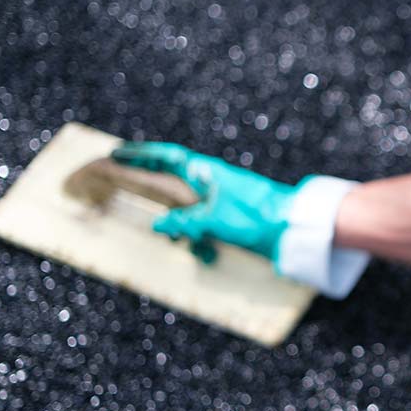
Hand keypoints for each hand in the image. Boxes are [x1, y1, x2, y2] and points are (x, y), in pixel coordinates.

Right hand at [111, 142, 299, 263]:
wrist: (293, 228)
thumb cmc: (257, 218)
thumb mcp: (215, 220)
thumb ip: (185, 221)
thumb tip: (159, 224)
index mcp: (208, 173)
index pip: (168, 157)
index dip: (141, 154)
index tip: (116, 152)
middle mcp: (212, 182)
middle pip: (173, 181)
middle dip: (152, 189)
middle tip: (126, 187)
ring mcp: (221, 199)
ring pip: (188, 209)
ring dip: (183, 227)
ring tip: (185, 245)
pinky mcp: (230, 217)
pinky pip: (204, 225)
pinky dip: (200, 239)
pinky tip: (206, 257)